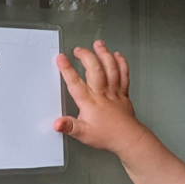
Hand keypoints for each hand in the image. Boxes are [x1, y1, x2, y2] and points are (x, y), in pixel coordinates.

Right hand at [54, 41, 155, 156]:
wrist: (128, 139)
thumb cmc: (105, 136)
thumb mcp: (83, 134)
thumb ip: (69, 126)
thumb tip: (56, 124)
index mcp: (89, 102)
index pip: (75, 83)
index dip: (67, 69)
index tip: (61, 58)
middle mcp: (102, 93)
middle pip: (95, 70)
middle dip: (87, 56)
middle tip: (78, 49)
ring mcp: (114, 91)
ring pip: (110, 68)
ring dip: (104, 54)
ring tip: (98, 44)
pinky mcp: (123, 93)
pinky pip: (123, 75)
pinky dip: (121, 63)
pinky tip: (117, 55)